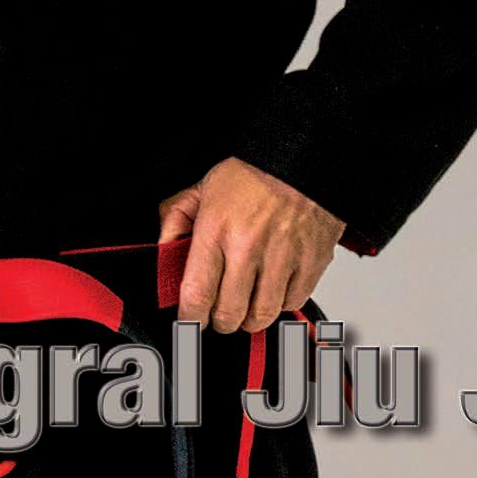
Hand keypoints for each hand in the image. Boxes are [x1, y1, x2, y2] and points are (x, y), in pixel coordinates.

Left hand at [157, 157, 345, 333]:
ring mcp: (283, 256)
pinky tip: (274, 287)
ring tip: (247, 304)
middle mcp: (248, 246)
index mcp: (216, 228)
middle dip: (220, 321)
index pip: (196, 294)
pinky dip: (282, 302)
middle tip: (219, 313)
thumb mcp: (203, 187)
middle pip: (229, 315)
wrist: (302, 156)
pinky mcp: (312, 262)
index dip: (190, 318)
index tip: (190, 320)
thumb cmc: (253, 173)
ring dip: (251, 318)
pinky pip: (292, 303)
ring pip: (262, 316)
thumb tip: (164, 253)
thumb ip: (176, 219)